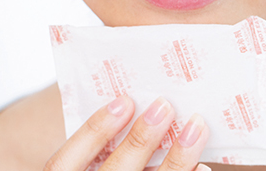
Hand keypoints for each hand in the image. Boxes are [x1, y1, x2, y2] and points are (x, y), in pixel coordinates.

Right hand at [43, 95, 210, 170]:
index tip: (125, 101)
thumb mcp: (83, 157)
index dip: (94, 130)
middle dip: (141, 140)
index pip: (64, 162)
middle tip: (165, 106)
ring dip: (176, 160)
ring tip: (195, 128)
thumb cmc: (100, 164)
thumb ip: (94, 142)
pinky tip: (201, 166)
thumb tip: (130, 102)